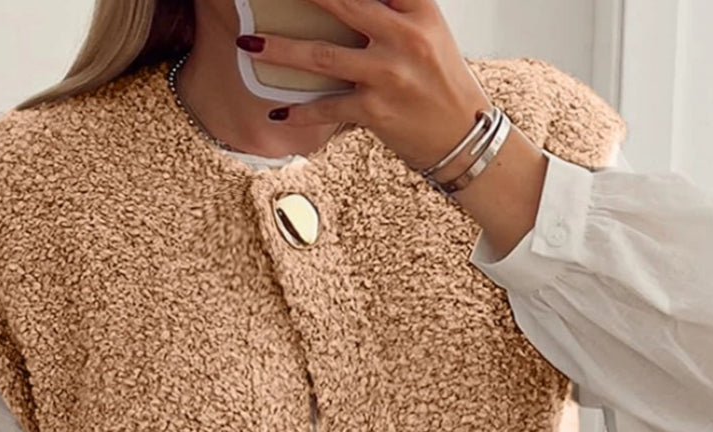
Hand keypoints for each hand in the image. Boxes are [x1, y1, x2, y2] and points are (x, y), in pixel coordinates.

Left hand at [236, 0, 490, 171]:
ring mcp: (388, 75)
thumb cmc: (441, 82)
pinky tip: (278, 113)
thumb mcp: (427, 32)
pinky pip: (327, 108)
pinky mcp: (376, 111)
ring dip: (280, 50)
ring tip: (250, 44)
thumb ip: (393, 9)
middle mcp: (405, 37)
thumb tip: (345, 5)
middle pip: (343, 2)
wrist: (463, 137)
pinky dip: (300, 112)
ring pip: (322, 56)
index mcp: (419, 9)